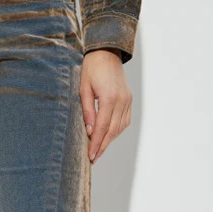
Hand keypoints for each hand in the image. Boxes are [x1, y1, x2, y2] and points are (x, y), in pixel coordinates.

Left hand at [80, 49, 131, 163]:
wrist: (106, 53)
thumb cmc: (92, 69)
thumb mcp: (84, 90)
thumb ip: (88, 112)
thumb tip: (91, 132)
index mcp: (109, 98)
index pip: (103, 128)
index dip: (96, 144)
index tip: (91, 156)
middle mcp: (121, 101)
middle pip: (113, 131)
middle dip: (103, 146)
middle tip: (94, 158)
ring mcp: (127, 100)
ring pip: (120, 127)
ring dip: (110, 140)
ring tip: (99, 149)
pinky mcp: (129, 99)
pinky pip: (125, 120)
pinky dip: (117, 130)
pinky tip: (108, 136)